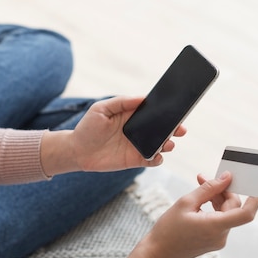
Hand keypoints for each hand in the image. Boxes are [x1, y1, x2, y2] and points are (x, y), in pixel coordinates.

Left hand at [69, 96, 185, 171]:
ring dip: (168, 143)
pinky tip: (157, 156)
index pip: (152, 110)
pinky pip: (153, 160)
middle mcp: (138, 129)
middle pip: (161, 127)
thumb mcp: (101, 109)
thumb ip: (122, 102)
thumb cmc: (87, 127)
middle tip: (180, 128)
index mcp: (131, 114)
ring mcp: (138, 144)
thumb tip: (143, 97)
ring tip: (168, 143)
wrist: (77, 151)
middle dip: (174, 127)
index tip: (176, 108)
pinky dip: (158, 159)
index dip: (165, 109)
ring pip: (161, 144)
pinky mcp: (135, 159)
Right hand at [116, 172, 257, 257]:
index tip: (255, 186)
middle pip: (232, 208)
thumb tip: (226, 178)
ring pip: (226, 214)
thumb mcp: (185, 203)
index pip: (245, 214)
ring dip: (216, 199)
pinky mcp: (213, 241)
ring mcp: (218, 240)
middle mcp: (221, 235)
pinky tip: (200, 201)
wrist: (158, 253)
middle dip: (222, 191)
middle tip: (204, 177)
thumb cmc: (168, 228)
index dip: (254, 199)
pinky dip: (213, 209)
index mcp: (215, 226)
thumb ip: (208, 188)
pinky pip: (219, 221)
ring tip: (199, 186)